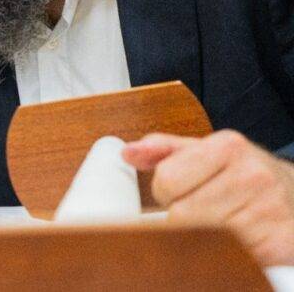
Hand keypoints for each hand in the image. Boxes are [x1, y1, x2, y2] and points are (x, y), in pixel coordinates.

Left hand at [123, 130, 293, 265]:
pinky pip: (228, 258)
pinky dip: (224, 254)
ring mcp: (269, 211)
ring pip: (203, 238)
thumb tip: (126, 153)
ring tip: (217, 223)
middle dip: (181, 217)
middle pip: (182, 213)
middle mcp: (252, 176)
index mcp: (228, 146)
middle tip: (201, 211)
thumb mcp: (206, 151)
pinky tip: (234, 241)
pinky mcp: (279, 244)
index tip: (180, 192)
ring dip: (202, 237)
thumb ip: (164, 150)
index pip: (167, 179)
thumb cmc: (244, 175)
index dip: (165, 192)